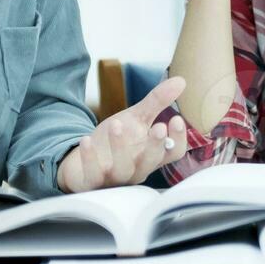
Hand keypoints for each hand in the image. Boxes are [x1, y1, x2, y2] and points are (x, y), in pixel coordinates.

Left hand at [57, 76, 190, 192]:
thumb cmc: (117, 142)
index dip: (177, 139)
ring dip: (120, 147)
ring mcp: (115, 178)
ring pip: (123, 169)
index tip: (176, 119)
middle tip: (158, 127)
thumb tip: (181, 80)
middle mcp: (138, 169)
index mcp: (152, 155)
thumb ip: (157, 102)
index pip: (173, 152)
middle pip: (152, 162)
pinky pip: (93, 174)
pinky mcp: (93, 182)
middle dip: (155, 145)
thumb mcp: (136, 119)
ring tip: (116, 123)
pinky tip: (87, 139)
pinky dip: (90, 158)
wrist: (84, 163)